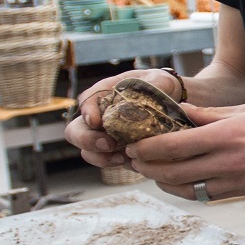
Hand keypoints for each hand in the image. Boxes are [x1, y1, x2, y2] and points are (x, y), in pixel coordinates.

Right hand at [64, 68, 182, 168]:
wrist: (170, 104)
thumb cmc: (159, 87)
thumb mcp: (160, 80)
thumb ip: (156, 83)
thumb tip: (155, 89)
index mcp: (104, 94)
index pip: (86, 100)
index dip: (87, 112)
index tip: (96, 122)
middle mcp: (99, 116)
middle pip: (75, 131)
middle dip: (87, 140)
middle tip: (108, 144)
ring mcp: (104, 135)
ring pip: (87, 151)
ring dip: (100, 157)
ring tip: (122, 157)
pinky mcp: (115, 151)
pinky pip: (106, 161)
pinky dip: (115, 164)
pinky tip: (131, 161)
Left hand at [125, 102, 244, 199]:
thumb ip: (209, 115)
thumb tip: (180, 113)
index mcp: (226, 136)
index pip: (175, 146)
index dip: (148, 148)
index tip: (133, 145)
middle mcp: (228, 162)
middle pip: (174, 172)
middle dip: (148, 167)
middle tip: (134, 160)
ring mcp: (235, 180)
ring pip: (187, 189)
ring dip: (164, 182)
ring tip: (153, 172)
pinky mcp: (242, 190)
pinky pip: (206, 195)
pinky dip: (188, 189)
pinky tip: (180, 181)